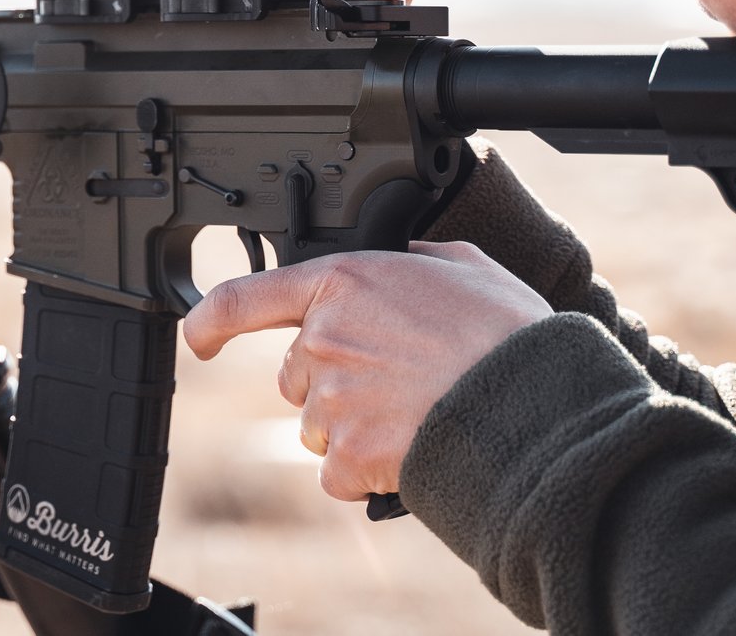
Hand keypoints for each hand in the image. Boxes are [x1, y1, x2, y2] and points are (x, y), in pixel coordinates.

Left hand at [182, 241, 551, 501]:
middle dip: (334, 383)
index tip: (201, 337)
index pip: (246, 298)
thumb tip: (409, 265)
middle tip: (396, 384)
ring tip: (413, 417)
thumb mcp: (464, 267)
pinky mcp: (347, 456)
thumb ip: (415, 262)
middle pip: (296, 376)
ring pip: (317, 426)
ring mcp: (332, 400)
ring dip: (352, 429)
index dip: (211, 319)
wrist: (534, 406)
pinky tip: (406, 454)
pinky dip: (365, 473)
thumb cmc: (509, 334)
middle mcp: (324, 338)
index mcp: (344, 283)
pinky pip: (336, 474)